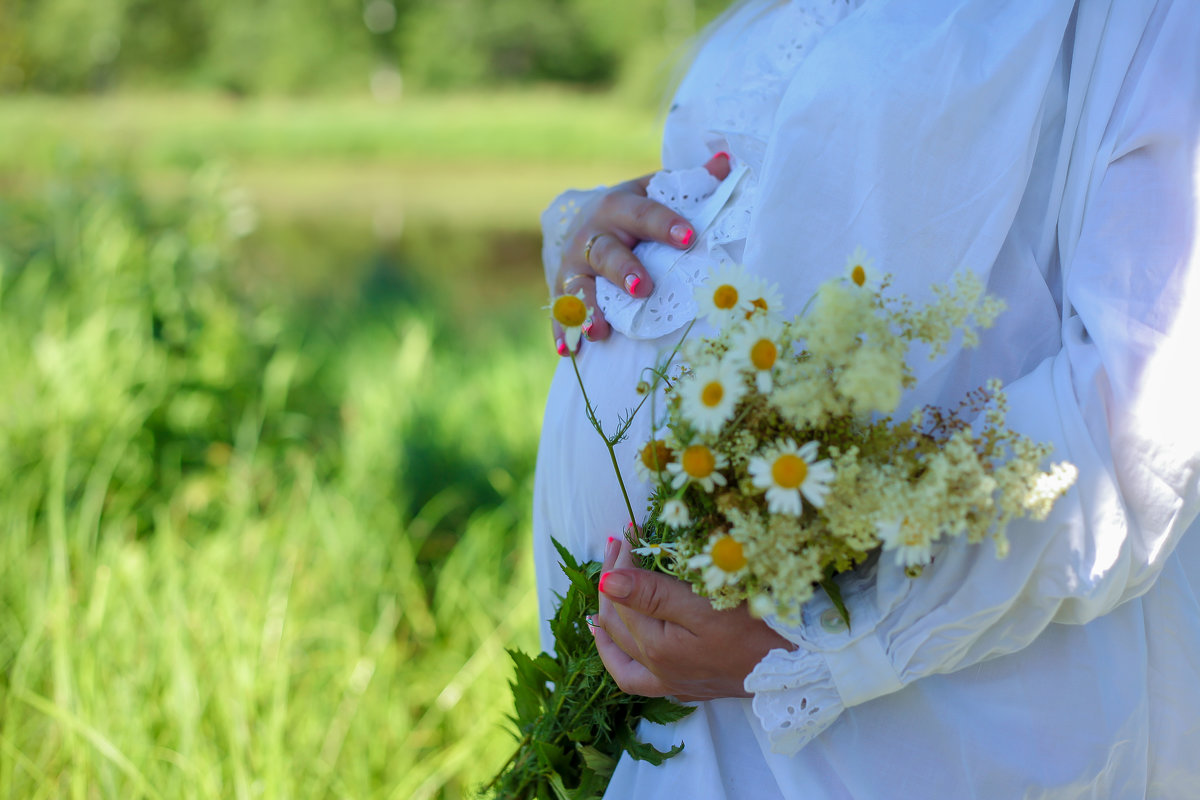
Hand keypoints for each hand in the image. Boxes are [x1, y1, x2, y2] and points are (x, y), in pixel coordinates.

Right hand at [552, 152, 731, 354]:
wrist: (585, 222)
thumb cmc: (633, 212)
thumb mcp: (655, 193)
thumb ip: (689, 184)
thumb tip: (727, 162)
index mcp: (620, 206)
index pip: (643, 213)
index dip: (664, 223)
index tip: (688, 236)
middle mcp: (593, 234)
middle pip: (607, 251)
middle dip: (624, 270)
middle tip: (644, 288)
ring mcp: (575, 264)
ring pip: (580, 286)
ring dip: (589, 308)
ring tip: (599, 331)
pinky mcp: (563, 288)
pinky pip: (561, 312)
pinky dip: (562, 331)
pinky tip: (567, 350)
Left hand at [591, 536, 791, 700]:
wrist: (798, 667)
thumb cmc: (757, 629)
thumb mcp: (706, 602)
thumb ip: (653, 593)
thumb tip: (607, 581)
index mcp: (658, 646)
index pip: (624, 595)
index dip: (622, 561)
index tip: (628, 532)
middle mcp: (657, 669)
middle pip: (617, 621)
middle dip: (611, 578)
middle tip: (617, 545)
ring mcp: (669, 681)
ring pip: (620, 652)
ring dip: (606, 619)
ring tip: (601, 595)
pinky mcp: (684, 687)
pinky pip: (635, 678)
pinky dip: (618, 658)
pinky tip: (614, 644)